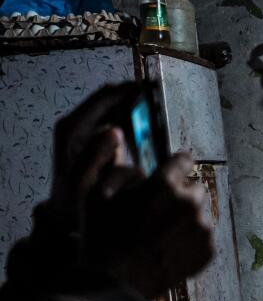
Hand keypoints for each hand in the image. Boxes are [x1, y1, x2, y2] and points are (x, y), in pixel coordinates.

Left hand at [50, 83, 142, 231]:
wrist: (64, 213)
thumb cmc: (74, 200)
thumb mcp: (83, 180)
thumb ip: (97, 154)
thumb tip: (115, 130)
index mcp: (72, 129)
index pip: (103, 98)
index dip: (128, 90)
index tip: (152, 88)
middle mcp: (76, 124)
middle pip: (109, 99)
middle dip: (133, 96)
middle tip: (159, 97)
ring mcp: (84, 130)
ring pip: (113, 108)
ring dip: (134, 106)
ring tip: (156, 107)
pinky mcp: (93, 138)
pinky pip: (116, 120)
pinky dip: (131, 119)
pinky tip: (147, 125)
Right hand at [82, 153, 213, 300]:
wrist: (114, 284)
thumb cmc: (101, 237)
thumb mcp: (95, 193)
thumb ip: (116, 166)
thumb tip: (129, 150)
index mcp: (165, 184)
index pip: (183, 160)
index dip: (173, 166)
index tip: (169, 172)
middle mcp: (190, 203)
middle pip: (194, 188)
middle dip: (179, 194)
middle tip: (158, 210)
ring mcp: (202, 229)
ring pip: (200, 213)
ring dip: (185, 218)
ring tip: (160, 234)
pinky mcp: (208, 251)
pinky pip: (203, 237)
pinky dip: (190, 240)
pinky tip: (167, 249)